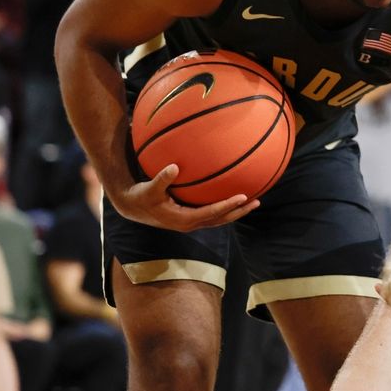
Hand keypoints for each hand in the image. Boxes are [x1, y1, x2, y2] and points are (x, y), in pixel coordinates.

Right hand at [110, 163, 258, 232]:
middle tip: (257, 201)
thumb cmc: (142, 196)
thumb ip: (162, 178)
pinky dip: (225, 209)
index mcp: (184, 219)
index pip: (212, 213)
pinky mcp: (190, 219)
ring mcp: (191, 223)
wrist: (133, 208)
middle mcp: (190, 224)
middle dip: (239, 211)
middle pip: (221, 220)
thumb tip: (174, 167)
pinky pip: (212, 215)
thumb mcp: (150, 188)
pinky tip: (233, 199)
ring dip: (236, 212)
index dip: (228, 205)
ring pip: (219, 219)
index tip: (243, 196)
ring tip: (253, 202)